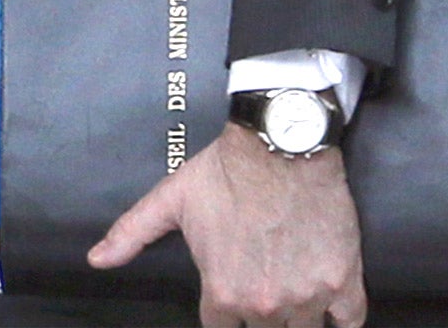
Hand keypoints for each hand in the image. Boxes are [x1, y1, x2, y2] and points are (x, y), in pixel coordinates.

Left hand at [88, 124, 366, 327]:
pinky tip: (334, 313)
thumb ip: (133, 232)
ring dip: (299, 322)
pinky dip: (342, 320)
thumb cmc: (229, 169)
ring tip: (296, 302)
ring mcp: (306, 294)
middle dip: (263, 319)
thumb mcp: (173, 198)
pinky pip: (351, 320)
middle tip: (267, 293)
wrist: (285, 138)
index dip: (228, 317)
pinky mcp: (342, 278)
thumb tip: (96, 259)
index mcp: (221, 293)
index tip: (236, 302)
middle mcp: (263, 304)